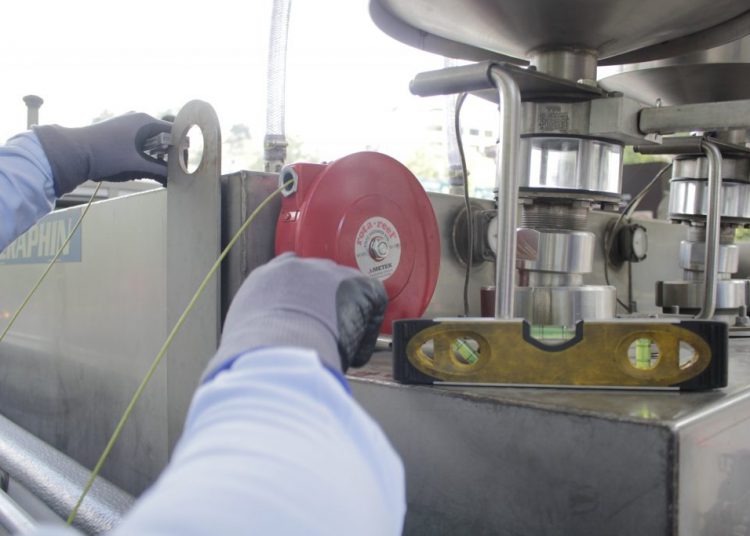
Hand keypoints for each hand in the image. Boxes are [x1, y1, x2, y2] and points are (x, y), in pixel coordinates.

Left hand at [34, 112, 170, 195]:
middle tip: (176, 170)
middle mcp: (138, 119)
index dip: (182, 147)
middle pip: (163, 135)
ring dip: (158, 155)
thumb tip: (174, 178)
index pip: (173, 131)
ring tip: (161, 171)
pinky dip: (146, 153)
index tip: (186, 163)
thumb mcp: (135, 164)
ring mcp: (127, 125)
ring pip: (151, 140)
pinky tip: (146, 166)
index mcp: (145, 121)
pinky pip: (140, 142)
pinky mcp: (119, 133)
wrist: (73, 152)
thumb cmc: (106, 154)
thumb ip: (158, 170)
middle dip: (170, 153)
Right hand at [203, 253, 387, 380]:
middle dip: (326, 304)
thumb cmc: (253, 356)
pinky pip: (372, 302)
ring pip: (346, 290)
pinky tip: (355, 352)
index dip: (301, 298)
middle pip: (320, 279)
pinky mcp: (357, 284)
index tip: (306, 319)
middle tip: (326, 334)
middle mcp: (297, 268)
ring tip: (341, 347)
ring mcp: (327, 273)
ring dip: (346, 316)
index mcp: (266, 278)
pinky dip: (367, 329)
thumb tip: (268, 347)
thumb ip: (260, 328)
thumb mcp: (243, 335)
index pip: (288, 275)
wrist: (274, 354)